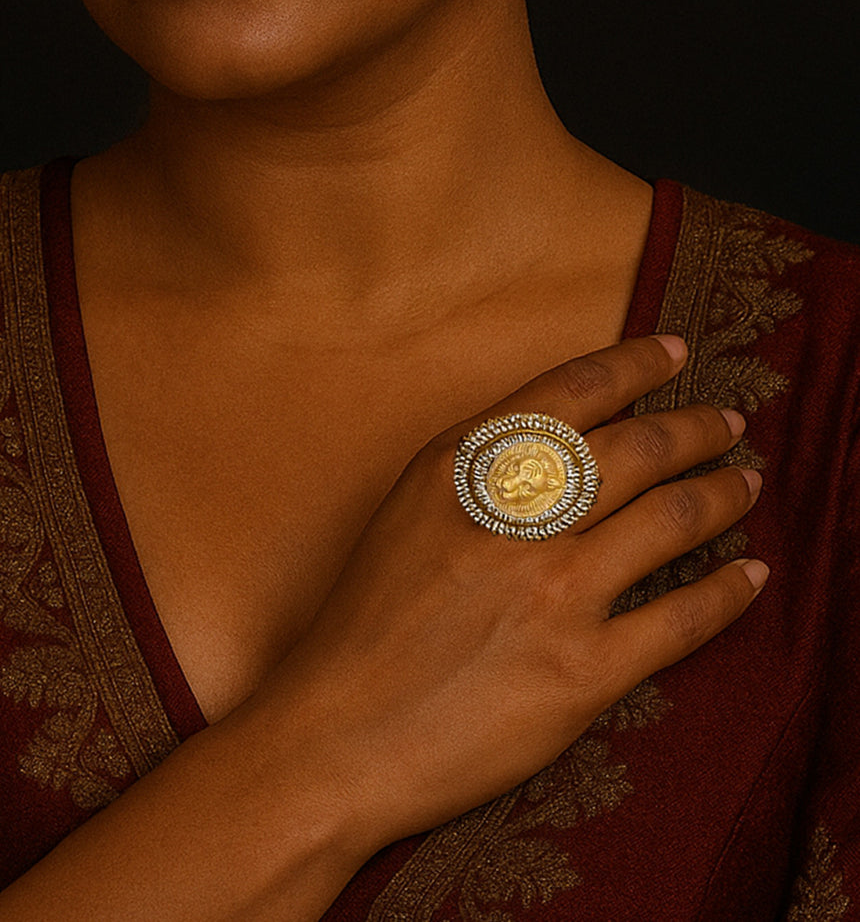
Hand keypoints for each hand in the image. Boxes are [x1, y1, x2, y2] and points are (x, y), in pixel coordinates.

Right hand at [245, 335, 763, 852]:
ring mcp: (554, 594)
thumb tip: (560, 432)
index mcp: (465, 469)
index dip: (636, 364)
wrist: (338, 734)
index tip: (673, 354)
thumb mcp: (408, 510)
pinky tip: (749, 575)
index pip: (571, 391)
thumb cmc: (365, 622)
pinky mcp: (582, 672)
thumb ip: (478, 463)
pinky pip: (681, 619)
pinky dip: (728, 591)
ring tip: (744, 484)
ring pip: (671, 520)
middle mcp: (517, 520)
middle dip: (696, 426)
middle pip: (637, 448)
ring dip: (722, 494)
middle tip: (727, 421)